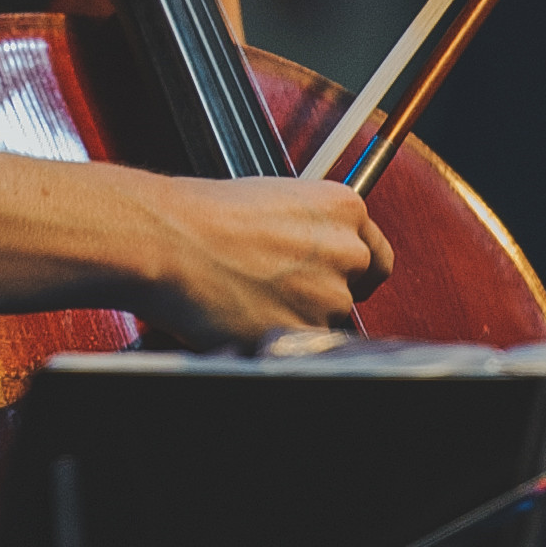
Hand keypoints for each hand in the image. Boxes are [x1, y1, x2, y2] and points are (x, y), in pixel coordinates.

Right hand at [127, 171, 393, 346]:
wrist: (169, 240)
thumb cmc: (204, 216)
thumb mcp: (275, 201)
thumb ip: (310, 230)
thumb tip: (315, 258)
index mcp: (345, 208)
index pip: (375, 257)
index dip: (352, 273)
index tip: (334, 279)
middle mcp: (347, 251)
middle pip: (352, 292)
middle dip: (319, 296)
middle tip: (274, 289)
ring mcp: (329, 296)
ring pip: (324, 322)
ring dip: (294, 318)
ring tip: (246, 296)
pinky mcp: (305, 332)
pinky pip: (300, 345)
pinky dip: (275, 338)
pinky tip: (242, 315)